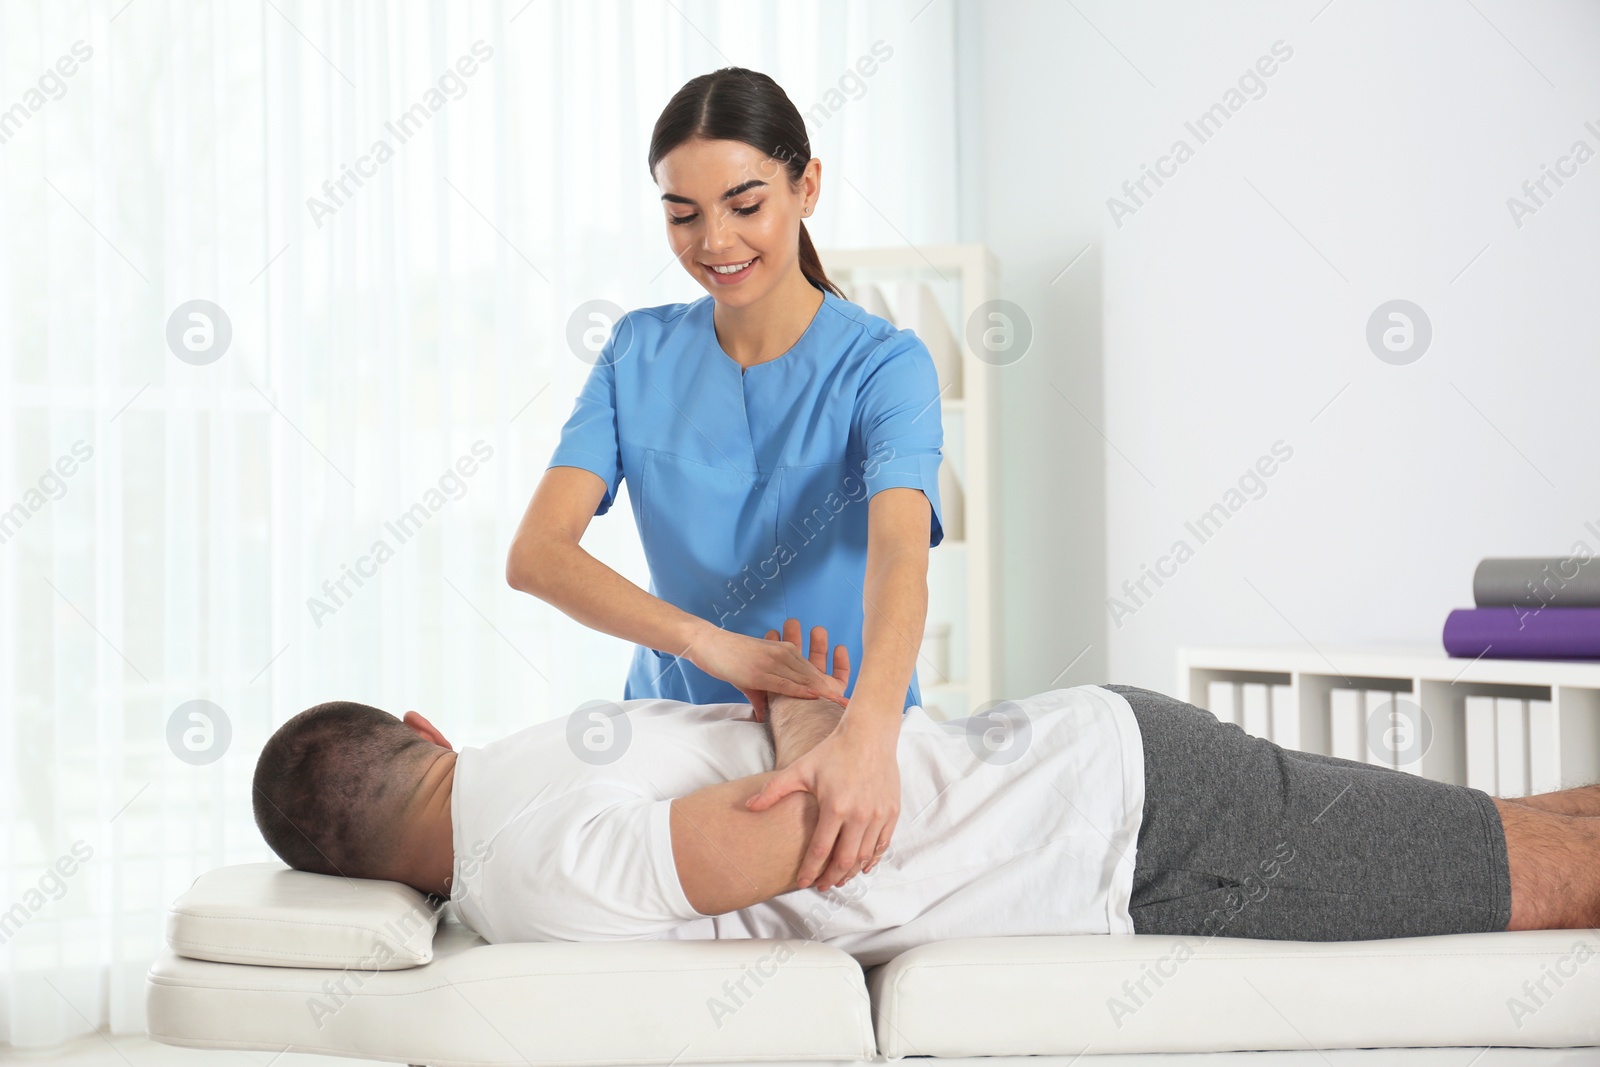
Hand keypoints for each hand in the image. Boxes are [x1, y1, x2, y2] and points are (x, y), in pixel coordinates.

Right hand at [685, 624, 847, 721]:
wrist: (708, 644)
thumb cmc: (728, 659)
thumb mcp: (749, 678)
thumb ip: (761, 695)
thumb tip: (763, 716)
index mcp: (785, 655)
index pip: (813, 672)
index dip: (831, 687)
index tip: (845, 701)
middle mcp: (784, 656)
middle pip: (815, 677)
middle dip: (833, 693)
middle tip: (851, 706)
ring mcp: (773, 662)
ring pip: (805, 680)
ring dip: (824, 694)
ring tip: (840, 706)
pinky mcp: (760, 671)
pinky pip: (785, 683)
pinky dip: (802, 691)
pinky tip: (815, 698)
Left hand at [746, 623, 898, 890]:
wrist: (869, 735)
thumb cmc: (832, 752)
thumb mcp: (800, 769)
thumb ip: (774, 790)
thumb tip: (747, 807)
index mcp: (835, 807)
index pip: (820, 850)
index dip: (810, 871)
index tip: (803, 883)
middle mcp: (859, 815)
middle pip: (845, 860)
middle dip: (831, 878)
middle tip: (822, 886)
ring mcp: (878, 815)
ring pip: (865, 856)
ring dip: (851, 872)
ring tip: (839, 878)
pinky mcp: (891, 812)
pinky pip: (882, 845)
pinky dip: (872, 859)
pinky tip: (863, 866)